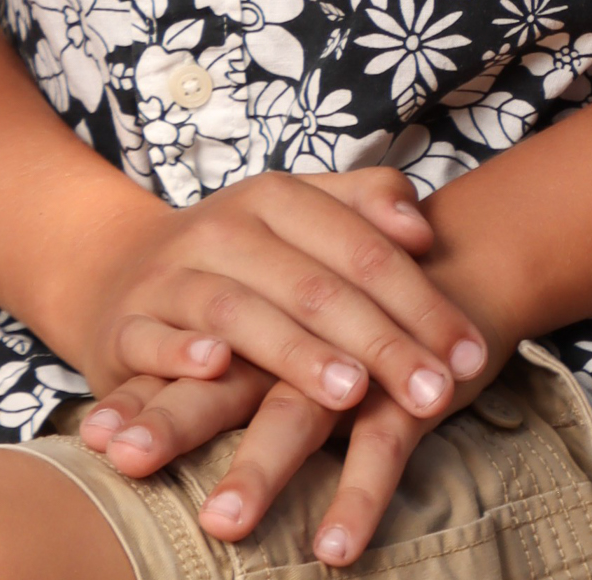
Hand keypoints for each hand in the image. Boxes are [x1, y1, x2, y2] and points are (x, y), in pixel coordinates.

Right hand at [62, 167, 487, 431]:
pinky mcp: (126, 325)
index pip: (362, 247)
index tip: (472, 354)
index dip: (421, 299)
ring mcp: (172, 275)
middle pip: (313, 285)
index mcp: (275, 198)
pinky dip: (181, 353)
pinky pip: (154, 338)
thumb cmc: (242, 259)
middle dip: (381, 343)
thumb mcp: (300, 218)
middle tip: (435, 394)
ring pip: (240, 311)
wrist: (120, 274)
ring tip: (351, 393)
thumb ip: (365, 206)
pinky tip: (215, 369)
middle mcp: (224, 227)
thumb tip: (420, 228)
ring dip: (296, 353)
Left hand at [81, 321, 521, 565]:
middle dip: (173, 423)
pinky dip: (358, 494)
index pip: (186, 355)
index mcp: (256, 313)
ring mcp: (351, 359)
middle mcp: (293, 334)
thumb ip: (214, 356)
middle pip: (224, 380)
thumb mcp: (283, 322)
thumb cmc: (353, 303)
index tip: (93, 437)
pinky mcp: (408, 388)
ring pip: (295, 413)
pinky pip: (384, 446)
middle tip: (124, 463)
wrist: (460, 261)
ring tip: (218, 523)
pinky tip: (331, 548)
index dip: (142, 393)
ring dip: (257, 467)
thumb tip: (130, 406)